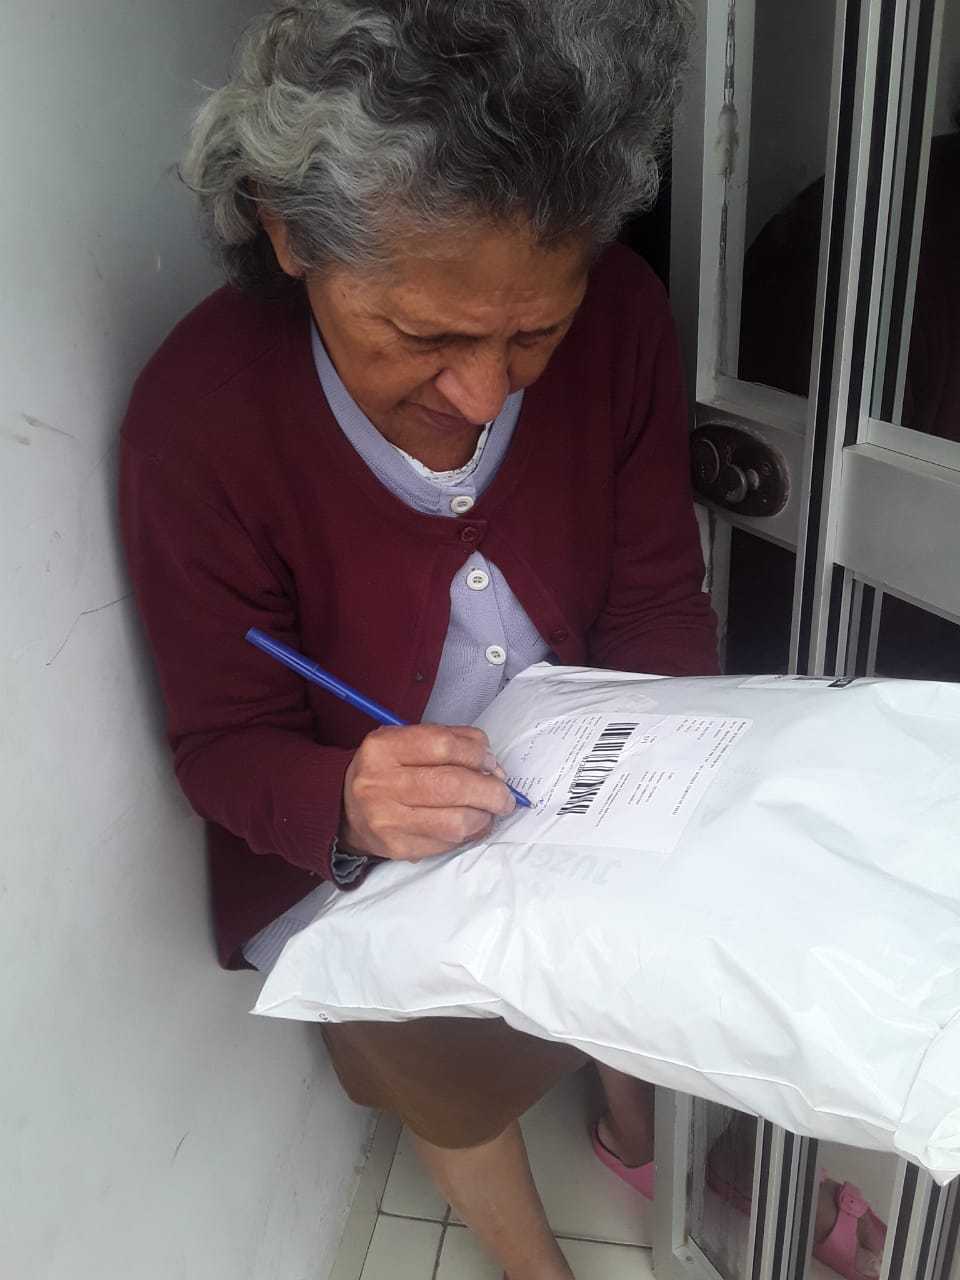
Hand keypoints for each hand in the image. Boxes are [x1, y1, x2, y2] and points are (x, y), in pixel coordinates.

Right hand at [340, 724, 515, 860]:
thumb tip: (493, 766)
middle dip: (490, 791)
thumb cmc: (389, 769)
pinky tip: (471, 825)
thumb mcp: (408, 741)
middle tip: (504, 795)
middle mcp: (380, 783)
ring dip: (484, 816)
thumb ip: (452, 742)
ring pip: (454, 821)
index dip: (477, 754)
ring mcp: (387, 819)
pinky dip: (468, 834)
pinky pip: (447, 844)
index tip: (491, 763)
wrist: (348, 808)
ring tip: (490, 810)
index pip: (443, 745)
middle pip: (452, 785)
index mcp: (383, 748)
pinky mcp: (397, 848)